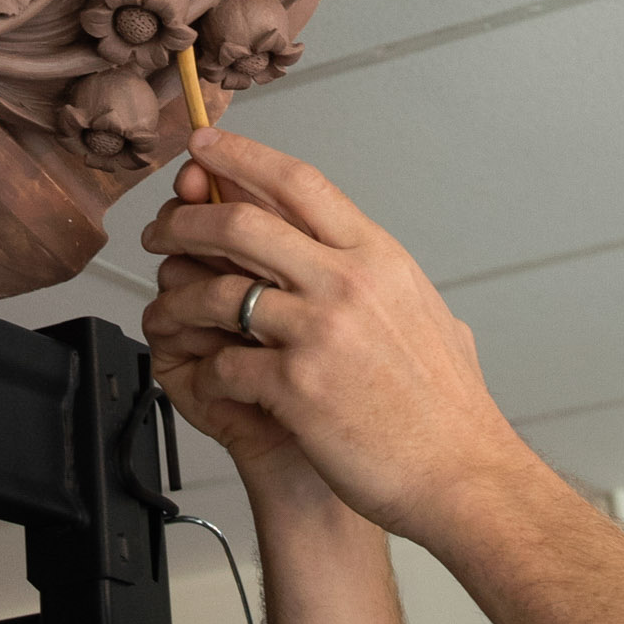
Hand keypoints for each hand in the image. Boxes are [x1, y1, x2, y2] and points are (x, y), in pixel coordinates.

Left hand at [139, 127, 529, 539]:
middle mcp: (348, 283)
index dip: (241, 157)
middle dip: (186, 220)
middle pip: (242, 222)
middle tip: (161, 229)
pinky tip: (205, 374)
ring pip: (217, 290)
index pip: (299, 182)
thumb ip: (390, 280)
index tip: (203, 147)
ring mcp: (319, 333)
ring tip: (165, 304)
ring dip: (178, 294)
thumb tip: (370, 260)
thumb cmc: (448, 409)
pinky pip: (222, 361)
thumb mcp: (429, 314)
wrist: (463, 476)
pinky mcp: (295, 387)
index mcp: (378, 257)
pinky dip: (204, 366)